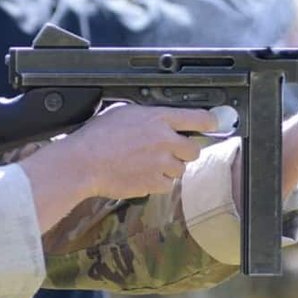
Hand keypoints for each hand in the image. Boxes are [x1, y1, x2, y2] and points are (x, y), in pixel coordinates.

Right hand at [70, 104, 217, 198]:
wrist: (83, 163)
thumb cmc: (97, 137)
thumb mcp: (123, 112)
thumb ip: (149, 116)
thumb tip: (163, 118)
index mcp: (158, 118)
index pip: (199, 118)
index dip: (210, 122)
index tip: (214, 124)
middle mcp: (165, 140)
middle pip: (194, 149)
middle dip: (184, 151)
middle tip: (169, 151)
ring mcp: (161, 163)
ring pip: (181, 169)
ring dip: (169, 168)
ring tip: (147, 164)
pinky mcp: (155, 183)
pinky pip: (168, 185)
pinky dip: (159, 182)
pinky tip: (142, 175)